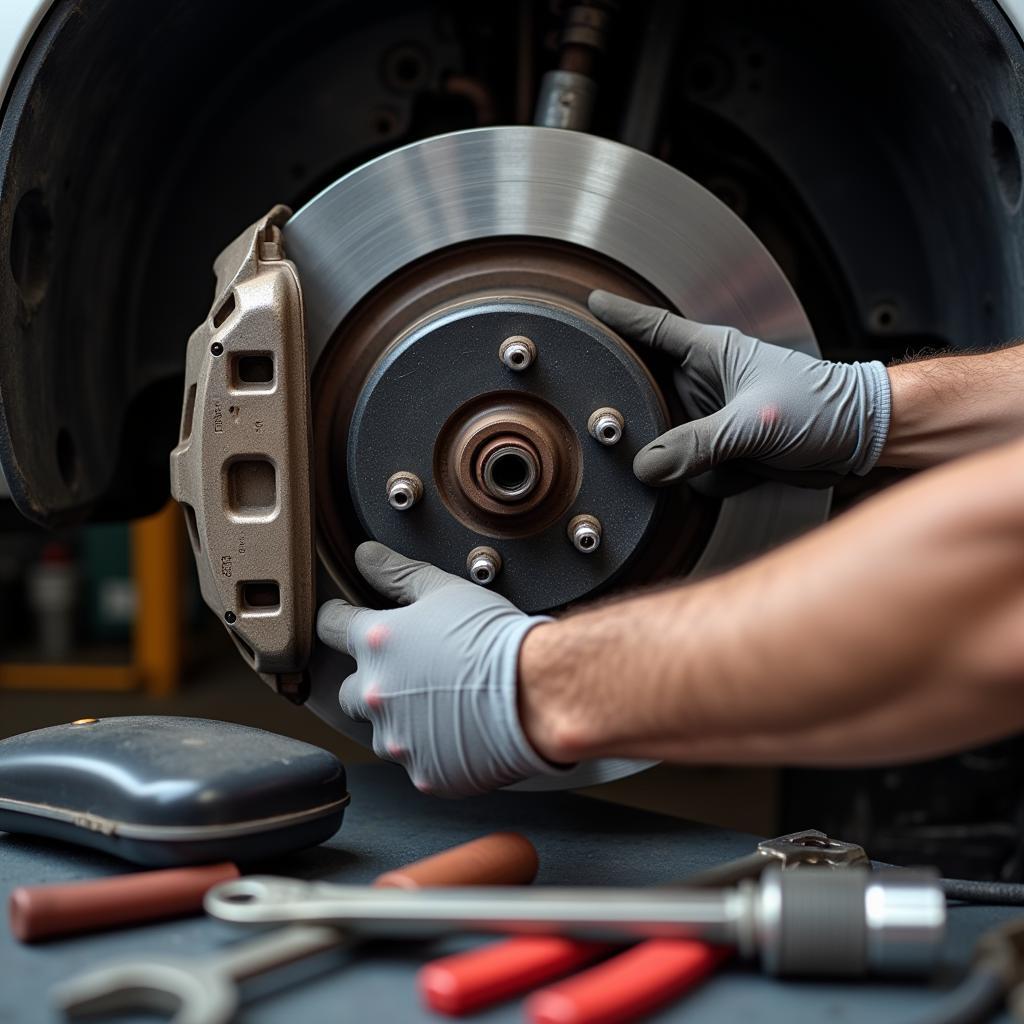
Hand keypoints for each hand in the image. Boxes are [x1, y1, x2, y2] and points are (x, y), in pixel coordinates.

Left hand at [316, 542, 564, 797]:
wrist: (537, 690)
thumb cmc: (497, 639)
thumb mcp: (445, 590)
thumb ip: (397, 573)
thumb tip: (366, 556)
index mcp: (376, 643)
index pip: (331, 626)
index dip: (338, 619)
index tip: (345, 620)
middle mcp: (376, 693)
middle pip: (348, 689)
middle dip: (369, 679)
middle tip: (408, 671)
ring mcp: (398, 739)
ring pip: (382, 730)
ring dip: (400, 718)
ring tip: (441, 703)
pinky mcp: (424, 773)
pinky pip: (418, 761)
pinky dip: (433, 749)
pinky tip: (460, 730)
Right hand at [588, 290, 891, 488]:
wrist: (861, 440)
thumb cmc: (823, 406)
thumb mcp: (754, 423)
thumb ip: (699, 445)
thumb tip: (647, 468)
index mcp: (712, 352)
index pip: (652, 327)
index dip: (617, 316)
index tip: (585, 306)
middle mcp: (706, 382)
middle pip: (644, 383)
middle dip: (622, 396)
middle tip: (590, 405)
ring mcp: (711, 416)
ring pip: (660, 429)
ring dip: (654, 446)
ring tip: (634, 455)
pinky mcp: (722, 448)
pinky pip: (685, 463)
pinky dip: (683, 475)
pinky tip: (689, 479)